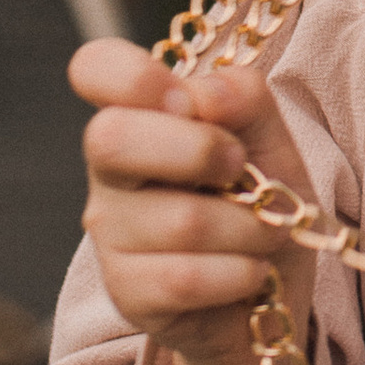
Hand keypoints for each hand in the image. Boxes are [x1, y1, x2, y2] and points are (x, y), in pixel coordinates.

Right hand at [73, 38, 301, 364]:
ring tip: (264, 233)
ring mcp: (112, 234)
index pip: (94, 68)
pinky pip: (186, 278)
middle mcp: (111, 172)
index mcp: (140, 116)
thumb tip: (204, 95)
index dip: (133, 76)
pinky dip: (240, 274)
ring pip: (179, 219)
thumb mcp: (270, 140)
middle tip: (240, 169)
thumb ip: (243, 99)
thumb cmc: (261, 202)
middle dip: (199, 150)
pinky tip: (249, 274)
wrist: (270, 296)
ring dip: (249, 227)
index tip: (186, 102)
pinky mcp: (128, 294)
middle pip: (112, 138)